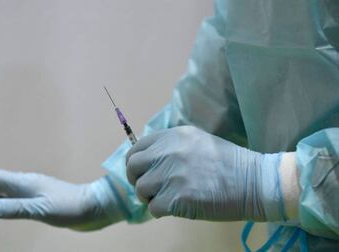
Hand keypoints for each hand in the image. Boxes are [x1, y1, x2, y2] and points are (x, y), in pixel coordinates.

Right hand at [0, 168, 122, 229]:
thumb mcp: (41, 209)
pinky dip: (7, 195)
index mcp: (26, 184)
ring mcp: (36, 190)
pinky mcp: (42, 198)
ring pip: (9, 187)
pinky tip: (7, 199)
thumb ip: (16, 209)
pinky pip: (18, 195)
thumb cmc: (68, 206)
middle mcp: (28, 184)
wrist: (93, 206)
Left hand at [126, 126, 281, 220]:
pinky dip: (161, 210)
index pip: (137, 148)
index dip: (135, 163)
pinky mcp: (176, 198)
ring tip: (166, 198)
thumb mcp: (198, 141)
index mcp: (173, 136)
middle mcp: (168, 152)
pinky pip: (153, 207)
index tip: (141, 173)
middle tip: (149, 189)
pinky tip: (175, 207)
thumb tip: (150, 161)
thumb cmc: (229, 163)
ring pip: (141, 189)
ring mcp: (171, 175)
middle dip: (137, 180)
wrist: (254, 181)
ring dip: (150, 197)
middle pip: (133, 167)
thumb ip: (172, 147)